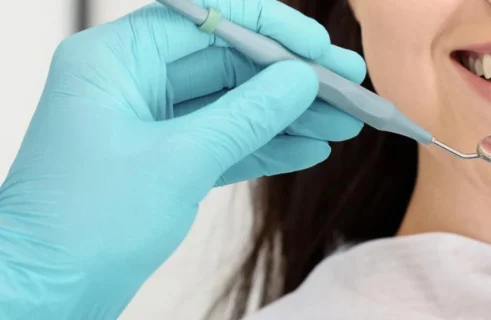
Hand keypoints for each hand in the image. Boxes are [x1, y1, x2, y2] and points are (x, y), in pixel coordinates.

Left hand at [0, 1, 364, 317]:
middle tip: (350, 86)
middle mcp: (129, 81)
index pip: (207, 18)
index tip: (322, 50)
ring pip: (232, 104)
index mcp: (115, 60)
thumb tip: (302, 80)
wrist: (44, 295)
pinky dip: (265, 146)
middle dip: (291, 78)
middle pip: (227, 61)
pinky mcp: (160, 162)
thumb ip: (248, 115)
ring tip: (345, 122)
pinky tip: (311, 149)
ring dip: (288, 115)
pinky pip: (223, 141)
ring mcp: (146, 122)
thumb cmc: (86, 224)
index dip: (272, 29)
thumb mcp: (180, 161)